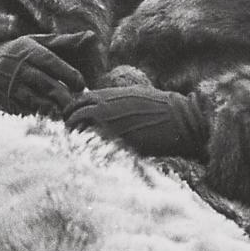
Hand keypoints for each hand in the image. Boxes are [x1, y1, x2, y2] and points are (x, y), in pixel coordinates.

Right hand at [0, 32, 95, 116]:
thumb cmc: (21, 52)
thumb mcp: (39, 42)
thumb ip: (64, 41)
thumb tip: (91, 36)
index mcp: (29, 51)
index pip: (52, 63)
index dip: (69, 74)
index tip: (81, 84)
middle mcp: (18, 68)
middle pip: (47, 84)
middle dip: (65, 96)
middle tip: (77, 103)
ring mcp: (10, 85)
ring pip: (36, 100)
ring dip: (54, 108)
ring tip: (66, 111)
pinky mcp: (5, 100)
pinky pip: (25, 111)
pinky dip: (39, 115)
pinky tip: (49, 117)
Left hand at [65, 86, 207, 158]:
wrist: (179, 118)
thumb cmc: (159, 105)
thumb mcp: (131, 94)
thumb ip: (111, 99)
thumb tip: (98, 106)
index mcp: (106, 96)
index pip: (75, 102)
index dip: (71, 112)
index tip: (71, 119)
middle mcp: (102, 109)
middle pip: (73, 117)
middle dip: (70, 126)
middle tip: (71, 135)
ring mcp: (109, 126)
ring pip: (80, 132)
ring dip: (77, 139)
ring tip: (78, 148)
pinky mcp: (118, 143)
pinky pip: (97, 147)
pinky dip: (92, 151)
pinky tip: (95, 156)